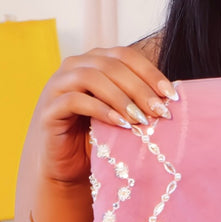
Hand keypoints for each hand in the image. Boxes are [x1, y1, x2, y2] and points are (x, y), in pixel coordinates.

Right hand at [33, 45, 176, 186]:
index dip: (150, 72)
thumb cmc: (101, 135)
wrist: (70, 165)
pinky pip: (75, 100)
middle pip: (111, 65)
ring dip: (121, 98)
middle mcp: (74, 65)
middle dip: (140, 88)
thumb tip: (172, 95)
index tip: (172, 96)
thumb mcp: (124, 112)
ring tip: (141, 119)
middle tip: (159, 111)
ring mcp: (58, 85)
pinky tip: (120, 124)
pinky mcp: (49, 108)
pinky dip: (101, 110)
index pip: (125, 56)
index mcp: (95, 60)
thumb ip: (139, 98)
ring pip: (91, 78)